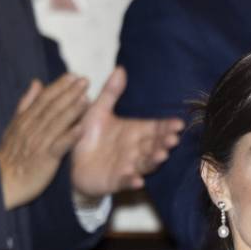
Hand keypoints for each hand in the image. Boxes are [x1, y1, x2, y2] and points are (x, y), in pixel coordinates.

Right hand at [0, 75, 91, 209]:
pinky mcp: (45, 159)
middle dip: (69, 93)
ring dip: (72, 110)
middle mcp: (32, 128)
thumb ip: (27, 103)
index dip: (59, 87)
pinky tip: (81, 128)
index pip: (44, 99)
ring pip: (56, 123)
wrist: (2, 182)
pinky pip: (59, 146)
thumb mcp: (15, 125)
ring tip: (86, 98)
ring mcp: (39, 143)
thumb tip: (37, 83)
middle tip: (85, 81)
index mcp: (26, 120)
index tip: (73, 76)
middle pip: (52, 107)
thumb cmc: (12, 154)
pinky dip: (69, 136)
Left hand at [68, 66, 182, 201]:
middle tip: (172, 139)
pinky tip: (137, 180)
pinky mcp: (116, 180)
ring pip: (145, 164)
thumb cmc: (88, 135)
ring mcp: (128, 166)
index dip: (167, 127)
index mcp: (135, 132)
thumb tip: (120, 68)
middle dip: (164, 143)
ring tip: (161, 155)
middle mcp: (136, 149)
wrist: (72, 161)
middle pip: (154, 146)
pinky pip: (125, 181)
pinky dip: (131, 181)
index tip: (178, 123)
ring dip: (153, 160)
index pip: (156, 128)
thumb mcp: (98, 111)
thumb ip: (110, 93)